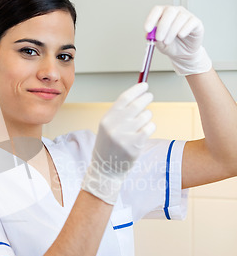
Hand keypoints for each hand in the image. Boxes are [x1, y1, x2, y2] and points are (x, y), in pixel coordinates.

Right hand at [81, 82, 155, 204]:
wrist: (106, 169)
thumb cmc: (109, 146)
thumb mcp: (108, 127)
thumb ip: (120, 113)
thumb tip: (137, 96)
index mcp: (107, 119)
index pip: (124, 98)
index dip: (136, 90)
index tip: (145, 85)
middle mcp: (115, 126)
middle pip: (137, 104)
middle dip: (146, 98)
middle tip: (149, 96)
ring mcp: (125, 136)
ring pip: (146, 116)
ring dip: (147, 117)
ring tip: (141, 124)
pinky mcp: (135, 145)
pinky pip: (149, 128)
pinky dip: (150, 127)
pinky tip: (144, 132)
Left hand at [145, 5, 211, 75]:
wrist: (184, 53)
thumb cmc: (172, 45)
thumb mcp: (160, 45)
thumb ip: (155, 40)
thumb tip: (150, 35)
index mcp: (164, 14)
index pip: (157, 10)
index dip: (151, 18)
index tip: (147, 29)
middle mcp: (175, 12)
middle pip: (169, 11)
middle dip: (162, 26)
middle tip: (159, 38)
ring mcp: (186, 15)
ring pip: (180, 18)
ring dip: (172, 31)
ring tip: (168, 41)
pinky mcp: (196, 22)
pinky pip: (191, 22)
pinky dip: (184, 29)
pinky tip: (181, 35)